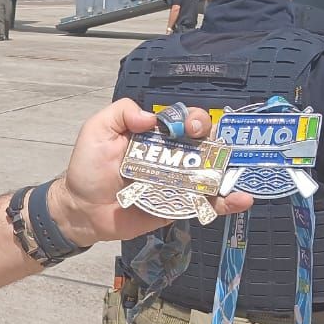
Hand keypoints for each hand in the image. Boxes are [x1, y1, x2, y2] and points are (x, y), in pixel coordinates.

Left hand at [48, 99, 253, 245]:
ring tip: (240, 175)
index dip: (194, 119)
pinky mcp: (180, 207)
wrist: (82, 209)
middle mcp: (172, 156)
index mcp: (156, 136)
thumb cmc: (88, 168)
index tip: (190, 127)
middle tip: (209, 145)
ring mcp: (179, 183)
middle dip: (215, 140)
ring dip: (231, 171)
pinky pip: (208, 204)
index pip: (185, 121)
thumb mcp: (97, 130)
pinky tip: (242, 200)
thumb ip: (120, 113)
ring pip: (212, 173)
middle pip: (205, 143)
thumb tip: (150, 117)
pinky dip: (228, 202)